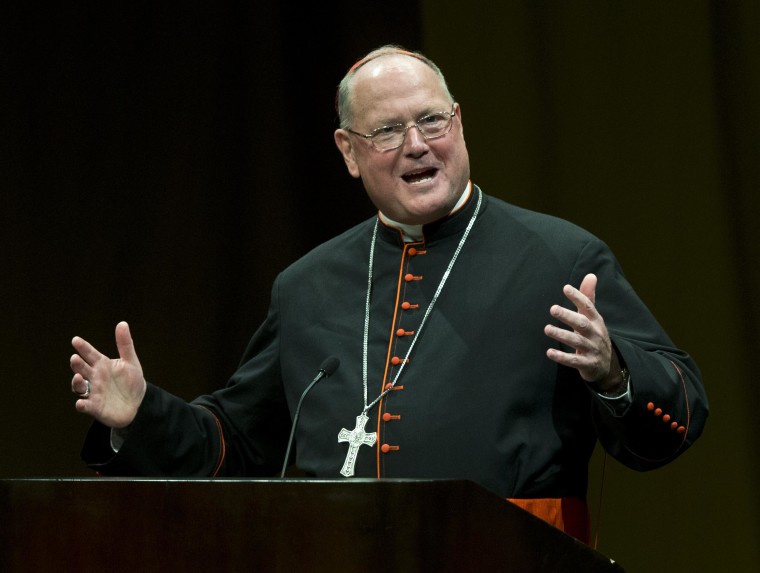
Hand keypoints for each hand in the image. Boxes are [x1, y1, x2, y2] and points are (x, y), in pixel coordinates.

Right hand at [70, 321, 146, 427]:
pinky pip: (85, 406)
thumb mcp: (130, 362)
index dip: (83, 347)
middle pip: (81, 369)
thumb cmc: (131, 382)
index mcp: (102, 365)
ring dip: (76, 382)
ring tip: (78, 377)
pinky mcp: (95, 407)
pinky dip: (82, 404)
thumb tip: (122, 323)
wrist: (138, 404)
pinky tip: (81, 403)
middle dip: (77, 364)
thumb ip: (125, 344)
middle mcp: (94, 377)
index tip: (76, 340)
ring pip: (79, 386)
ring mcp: (93, 392)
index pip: (90, 354)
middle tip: (75, 358)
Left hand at [544, 273, 620, 390]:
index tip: (566, 288)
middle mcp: (596, 334)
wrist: (608, 365)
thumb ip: (588, 298)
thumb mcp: (593, 317)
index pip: (588, 307)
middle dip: (568, 316)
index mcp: (596, 321)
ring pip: (577, 341)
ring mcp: (593, 349)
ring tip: (547, 329)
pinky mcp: (588, 364)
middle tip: (553, 309)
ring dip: (562, 335)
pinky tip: (549, 352)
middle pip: (582, 323)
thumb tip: (590, 275)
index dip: (578, 297)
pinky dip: (562, 357)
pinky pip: (574, 361)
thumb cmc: (594, 336)